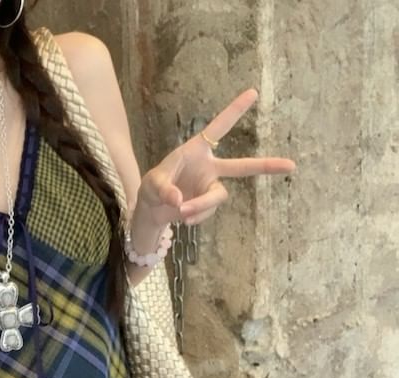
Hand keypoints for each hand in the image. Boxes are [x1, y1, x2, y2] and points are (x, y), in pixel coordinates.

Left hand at [135, 89, 295, 226]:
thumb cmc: (153, 187)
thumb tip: (180, 202)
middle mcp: (210, 167)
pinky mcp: (208, 204)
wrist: (152, 209)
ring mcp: (211, 186)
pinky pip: (208, 211)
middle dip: (266, 166)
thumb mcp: (152, 184)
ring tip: (182, 211)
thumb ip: (164, 190)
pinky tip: (183, 218)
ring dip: (201, 205)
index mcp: (197, 150)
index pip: (218, 128)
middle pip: (242, 166)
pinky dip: (196, 216)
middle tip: (291, 166)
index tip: (253, 92)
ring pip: (218, 196)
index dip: (234, 111)